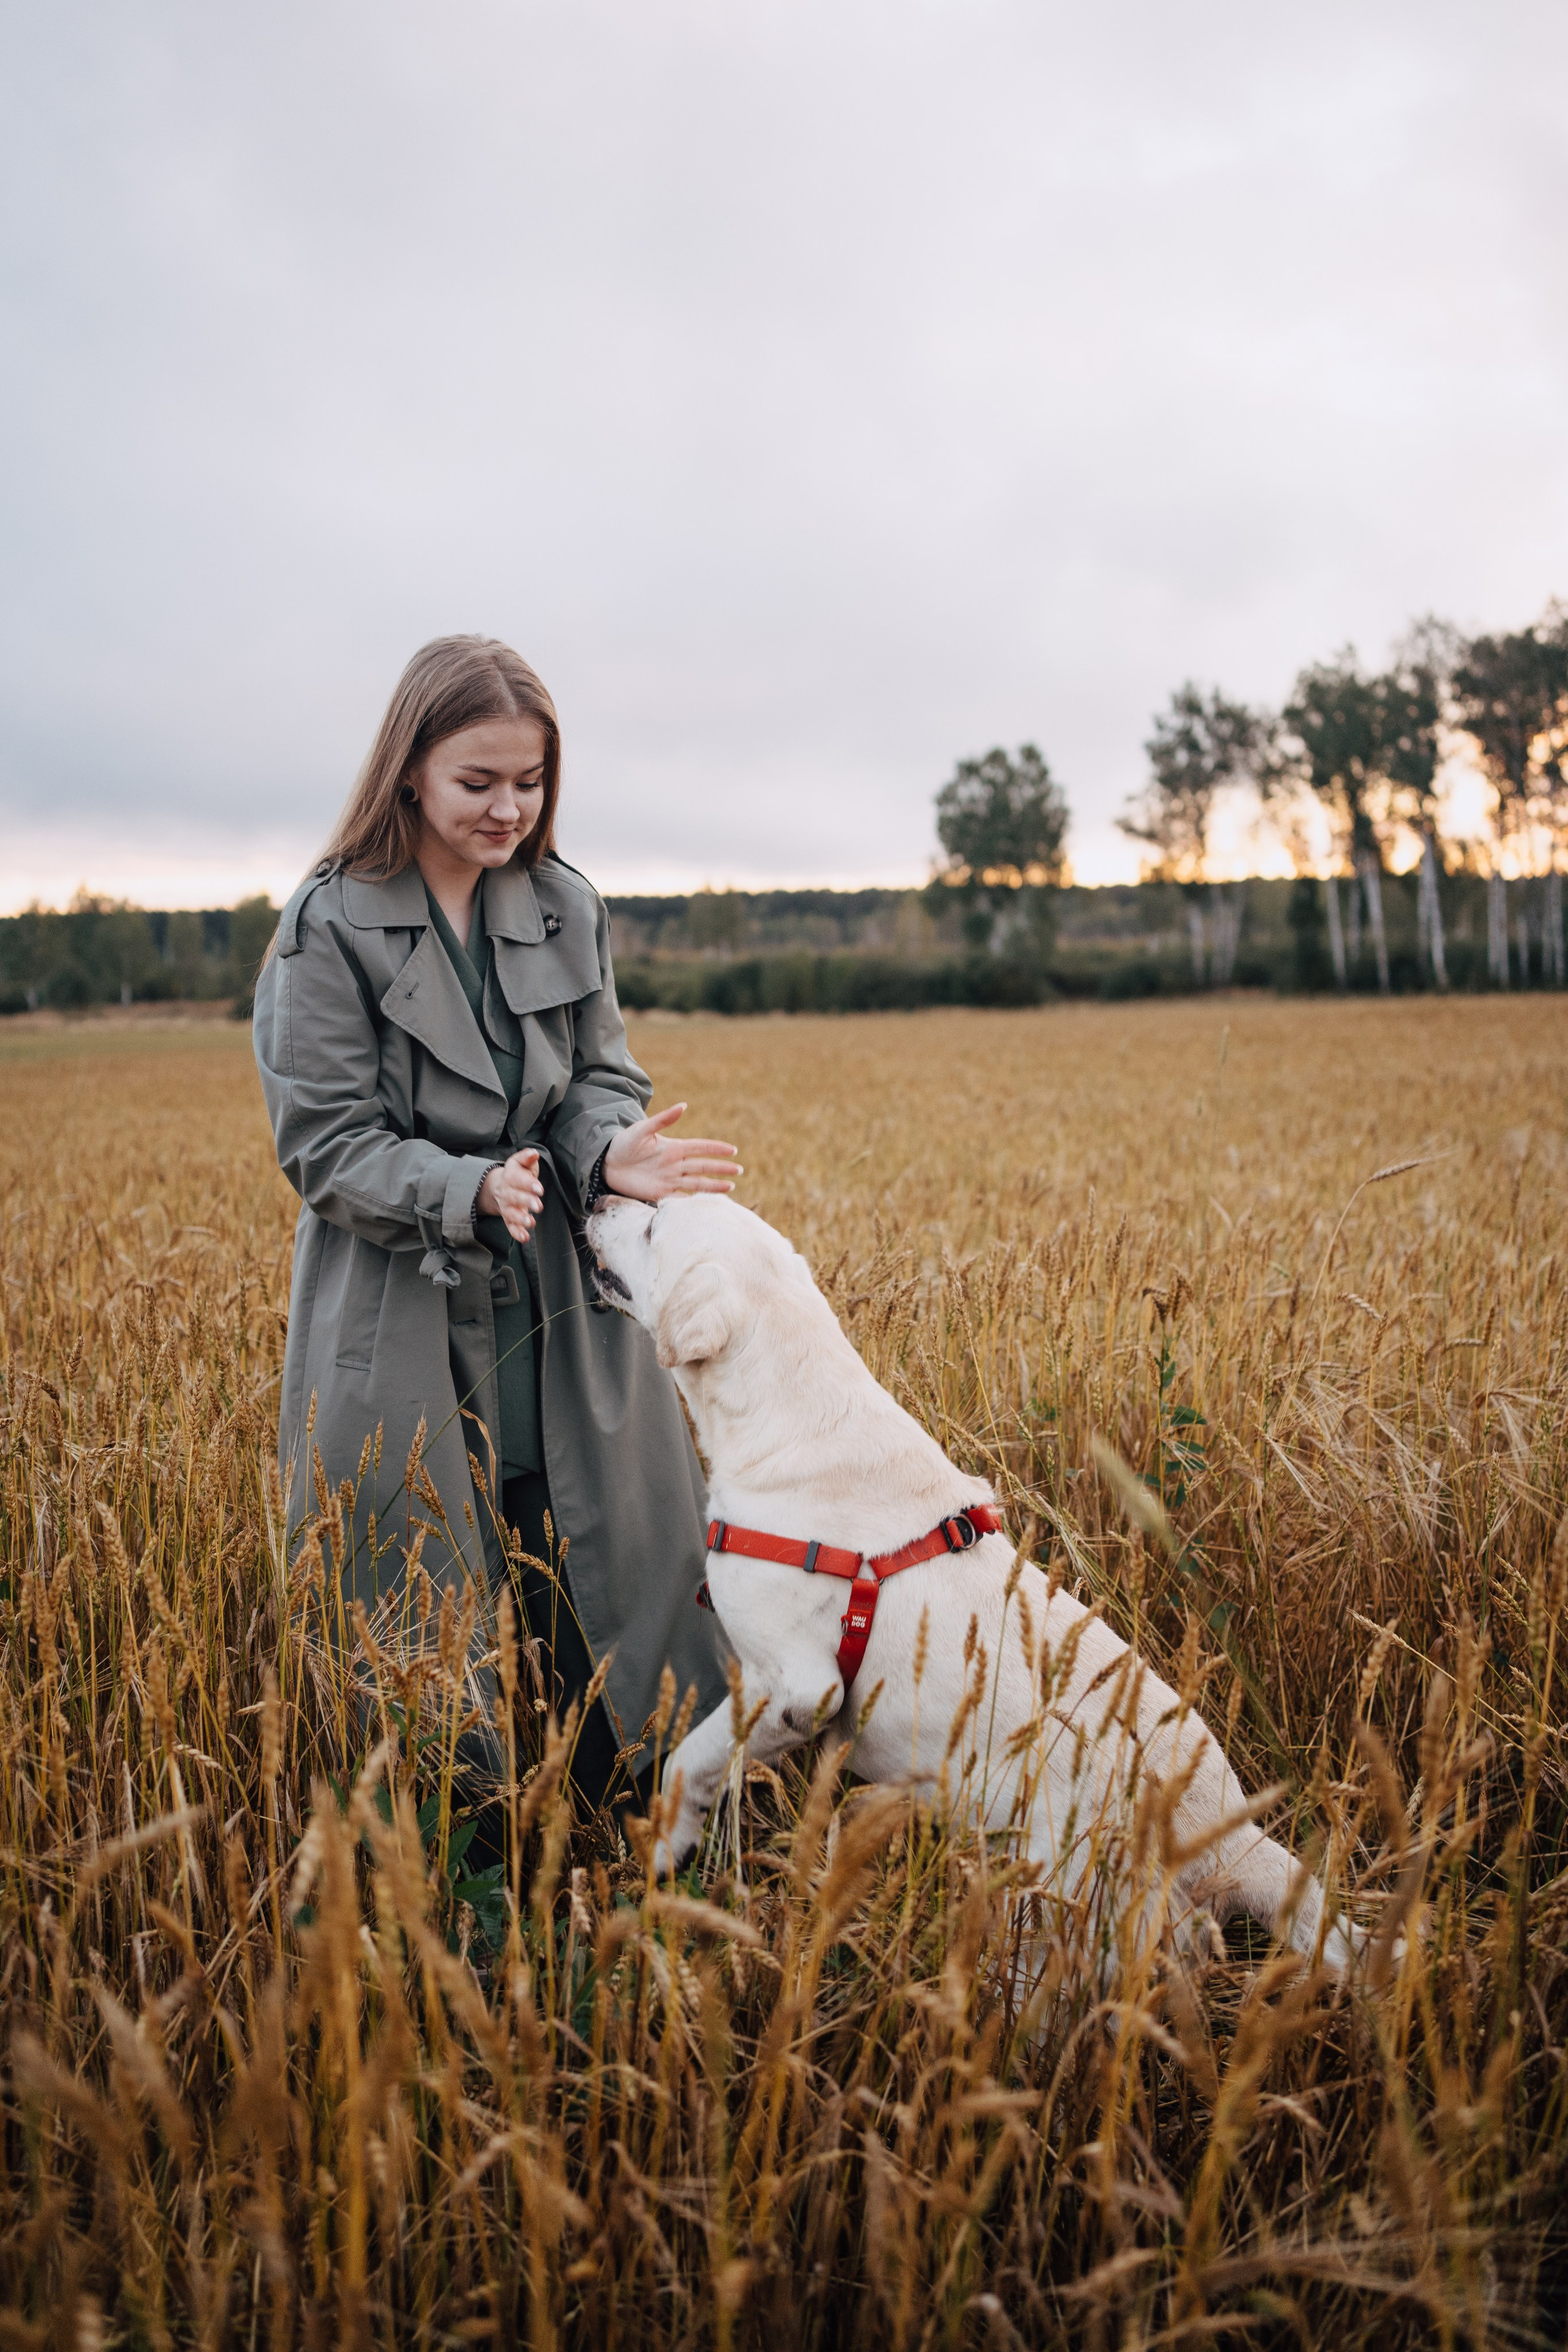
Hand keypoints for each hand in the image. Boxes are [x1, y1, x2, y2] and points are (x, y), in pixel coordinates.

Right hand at [477, 1148, 543, 1241]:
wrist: (501, 1186)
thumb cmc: (517, 1173)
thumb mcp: (521, 1163)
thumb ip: (527, 1158)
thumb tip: (534, 1154)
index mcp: (510, 1176)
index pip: (517, 1179)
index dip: (528, 1184)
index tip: (539, 1189)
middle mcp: (506, 1192)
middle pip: (514, 1197)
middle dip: (526, 1202)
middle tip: (538, 1206)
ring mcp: (506, 1206)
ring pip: (511, 1213)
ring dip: (520, 1219)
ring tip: (531, 1222)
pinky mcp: (508, 1218)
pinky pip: (510, 1227)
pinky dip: (516, 1233)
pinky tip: (524, 1238)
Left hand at [603, 1105, 740, 1204]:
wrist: (607, 1163)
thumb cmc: (624, 1142)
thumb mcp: (642, 1129)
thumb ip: (663, 1120)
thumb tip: (683, 1105)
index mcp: (673, 1147)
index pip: (700, 1147)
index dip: (716, 1149)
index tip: (733, 1150)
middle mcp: (675, 1164)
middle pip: (703, 1166)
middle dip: (721, 1168)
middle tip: (739, 1170)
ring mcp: (669, 1179)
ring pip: (696, 1183)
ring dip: (713, 1185)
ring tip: (731, 1187)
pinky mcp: (660, 1193)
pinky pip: (680, 1199)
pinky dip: (692, 1202)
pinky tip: (706, 1204)